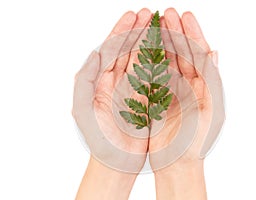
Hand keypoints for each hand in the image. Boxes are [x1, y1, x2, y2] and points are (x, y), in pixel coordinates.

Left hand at [73, 8, 151, 173]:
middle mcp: (117, 82)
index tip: (132, 16)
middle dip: (139, 31)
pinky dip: (162, 63)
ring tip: (161, 26)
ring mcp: (134, 90)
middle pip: (129, 50)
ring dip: (152, 42)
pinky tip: (168, 51)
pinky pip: (155, 77)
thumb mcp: (83, 108)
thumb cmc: (97, 139)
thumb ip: (85, 79)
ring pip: (144, 60)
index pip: (111, 49)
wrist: (115, 162)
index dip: (121, 31)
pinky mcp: (147, 100)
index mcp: (101, 81)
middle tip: (151, 14)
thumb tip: (94, 51)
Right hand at [149, 8, 224, 170]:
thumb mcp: (208, 111)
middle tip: (167, 13)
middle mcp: (189, 85)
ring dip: (161, 42)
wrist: (176, 163)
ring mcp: (172, 90)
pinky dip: (148, 60)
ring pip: (166, 60)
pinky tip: (143, 46)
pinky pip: (152, 74)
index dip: (192, 33)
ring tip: (154, 24)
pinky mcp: (156, 98)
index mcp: (204, 86)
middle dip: (175, 32)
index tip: (184, 16)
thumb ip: (212, 81)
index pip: (199, 53)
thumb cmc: (195, 142)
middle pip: (182, 52)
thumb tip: (215, 52)